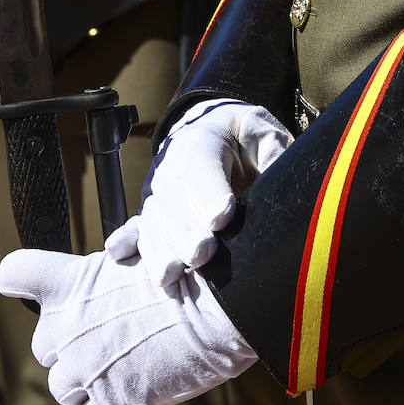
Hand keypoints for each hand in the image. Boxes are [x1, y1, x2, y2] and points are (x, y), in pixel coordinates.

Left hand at [0, 248, 256, 404]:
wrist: (218, 310)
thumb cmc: (186, 272)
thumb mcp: (139, 250)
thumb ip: (110, 265)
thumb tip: (111, 268)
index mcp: (69, 283)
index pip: (15, 272)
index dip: (22, 278)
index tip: (27, 285)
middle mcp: (64, 328)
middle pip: (43, 345)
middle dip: (68, 344)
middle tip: (109, 333)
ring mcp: (84, 370)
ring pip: (61, 387)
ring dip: (84, 380)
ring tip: (123, 365)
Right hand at [105, 99, 291, 284]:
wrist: (214, 130)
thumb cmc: (244, 136)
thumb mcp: (265, 134)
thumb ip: (274, 155)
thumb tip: (284, 181)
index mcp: (202, 139)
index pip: (200, 162)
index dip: (209, 191)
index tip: (222, 216)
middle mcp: (172, 165)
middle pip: (171, 197)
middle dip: (185, 229)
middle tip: (202, 254)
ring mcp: (157, 189)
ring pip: (152, 218)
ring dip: (159, 248)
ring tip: (171, 274)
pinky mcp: (151, 210)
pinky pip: (135, 227)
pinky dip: (127, 242)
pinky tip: (119, 256)